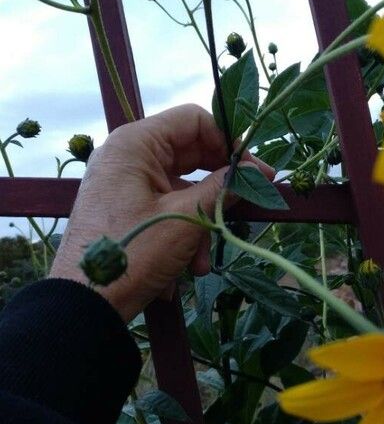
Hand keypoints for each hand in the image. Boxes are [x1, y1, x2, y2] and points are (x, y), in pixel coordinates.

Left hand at [49, 104, 273, 322]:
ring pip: (184, 187)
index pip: (194, 120)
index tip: (254, 169)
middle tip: (250, 202)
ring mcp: (127, 183)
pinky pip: (168, 207)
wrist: (86, 304)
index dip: (229, 141)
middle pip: (192, 155)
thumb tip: (258, 172)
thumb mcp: (186, 217)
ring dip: (203, 221)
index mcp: (136, 144)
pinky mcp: (128, 207)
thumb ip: (223, 188)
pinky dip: (184, 232)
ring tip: (204, 259)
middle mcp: (130, 156)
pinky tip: (188, 266)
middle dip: (218, 188)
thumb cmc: (134, 252)